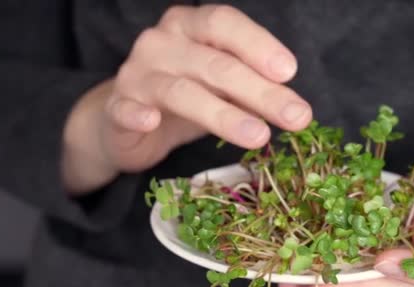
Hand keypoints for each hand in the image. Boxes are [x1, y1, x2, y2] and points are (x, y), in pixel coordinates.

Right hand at [62, 5, 310, 193]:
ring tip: (259, 136)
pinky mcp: (117, 107)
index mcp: (191, 27)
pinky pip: (125, 109)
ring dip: (223, 114)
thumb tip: (293, 107)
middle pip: (215, 63)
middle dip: (261, 92)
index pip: (225, 24)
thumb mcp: (220, 88)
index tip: (289, 72)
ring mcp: (137, 74)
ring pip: (182, 92)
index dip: (258, 44)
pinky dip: (138, 114)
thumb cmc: (184, 97)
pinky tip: (151, 122)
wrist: (124, 121)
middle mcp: (162, 43)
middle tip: (296, 116)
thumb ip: (250, 90)